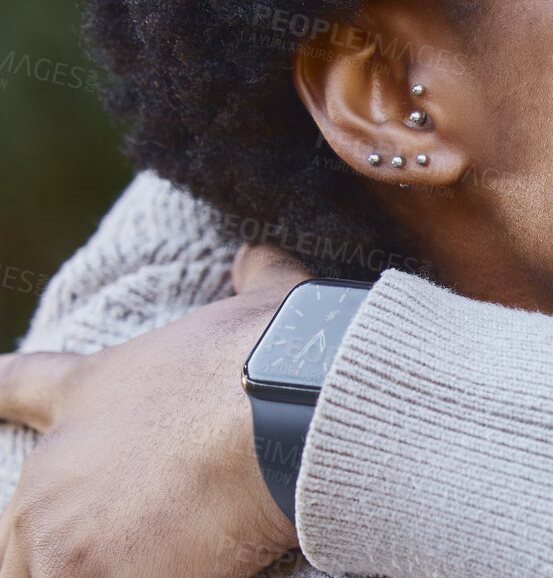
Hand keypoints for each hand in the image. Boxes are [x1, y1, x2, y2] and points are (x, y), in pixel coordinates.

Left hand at [0, 245, 313, 576]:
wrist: (283, 411)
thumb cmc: (276, 357)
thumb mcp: (264, 300)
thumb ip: (254, 276)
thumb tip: (259, 251)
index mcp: (91, 389)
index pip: (16, 384)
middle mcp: (57, 461)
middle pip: (15, 522)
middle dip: (56, 541)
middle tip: (107, 545)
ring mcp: (61, 523)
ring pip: (36, 571)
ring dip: (85, 569)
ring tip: (137, 565)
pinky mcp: (83, 570)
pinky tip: (176, 576)